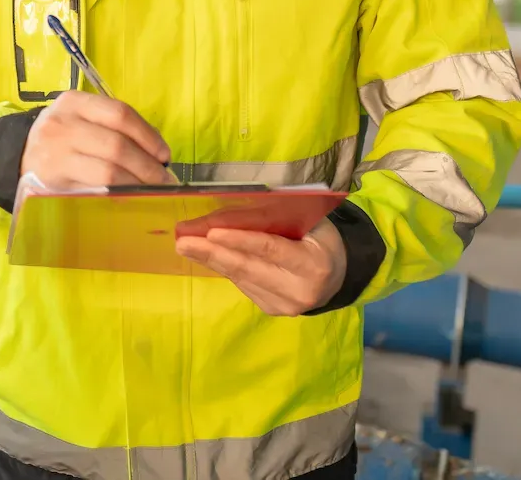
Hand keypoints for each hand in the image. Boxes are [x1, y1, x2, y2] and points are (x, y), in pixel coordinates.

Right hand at [19, 90, 175, 187]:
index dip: (148, 135)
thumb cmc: (60, 138)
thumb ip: (111, 128)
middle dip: (148, 165)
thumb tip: (157, 154)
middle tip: (164, 179)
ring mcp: (56, 151)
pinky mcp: (55, 177)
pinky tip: (130, 195)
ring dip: (138, 182)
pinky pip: (96, 186)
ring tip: (153, 189)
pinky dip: (119, 192)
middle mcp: (62, 123)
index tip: (164, 154)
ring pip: (109, 168)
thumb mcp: (78, 119)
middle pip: (117, 144)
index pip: (120, 114)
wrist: (17, 155)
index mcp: (74, 102)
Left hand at [174, 220, 346, 316]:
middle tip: (183, 242)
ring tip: (186, 245)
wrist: (337, 275)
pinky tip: (206, 256)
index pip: (271, 249)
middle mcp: (299, 290)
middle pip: (248, 268)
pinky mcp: (271, 309)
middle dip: (212, 253)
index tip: (211, 231)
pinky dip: (223, 268)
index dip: (240, 240)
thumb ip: (276, 218)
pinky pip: (242, 284)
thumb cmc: (319, 239)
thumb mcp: (309, 224)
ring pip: (240, 278)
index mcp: (313, 264)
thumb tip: (229, 211)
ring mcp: (284, 305)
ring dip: (210, 260)